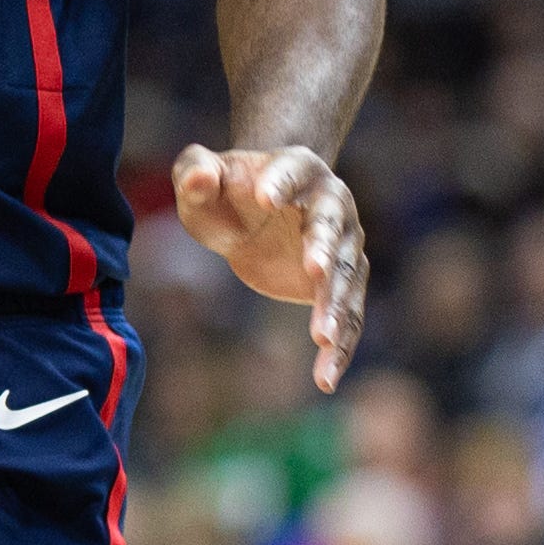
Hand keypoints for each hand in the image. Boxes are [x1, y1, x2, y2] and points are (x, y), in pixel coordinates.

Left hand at [174, 142, 365, 391]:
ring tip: (322, 337)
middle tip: (314, 270)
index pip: (291, 170)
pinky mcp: (341, 282)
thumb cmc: (225, 188)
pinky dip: (341, 346)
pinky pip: (348, 316)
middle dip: (324, 248)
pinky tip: (326, 377)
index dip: (280, 182)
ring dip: (337, 305)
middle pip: (332, 227)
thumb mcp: (200, 176)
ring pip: (346, 277)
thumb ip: (195, 171)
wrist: (258, 204)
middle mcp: (333, 204)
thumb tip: (200, 176)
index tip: (263, 198)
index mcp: (298, 167)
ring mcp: (344, 245)